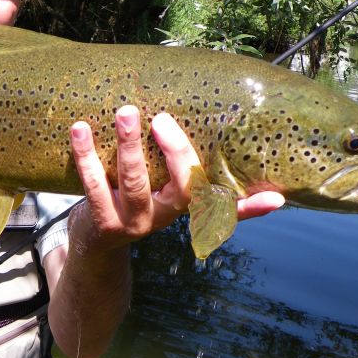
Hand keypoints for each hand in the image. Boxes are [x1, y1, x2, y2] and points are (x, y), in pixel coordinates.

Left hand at [68, 105, 283, 253]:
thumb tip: (216, 141)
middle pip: (180, 186)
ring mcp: (134, 222)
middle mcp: (165, 216)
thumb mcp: (164, 192)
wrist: (94, 246)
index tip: (277, 198)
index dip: (250, 207)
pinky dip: (85, 155)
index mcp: (184, 206)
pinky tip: (80, 128)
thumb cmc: (134, 201)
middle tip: (161, 117)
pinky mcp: (103, 223)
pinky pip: (94, 185)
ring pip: (135, 183)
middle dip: (175, 151)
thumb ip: (185, 170)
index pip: (222, 205)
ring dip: (129, 146)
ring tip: (125, 112)